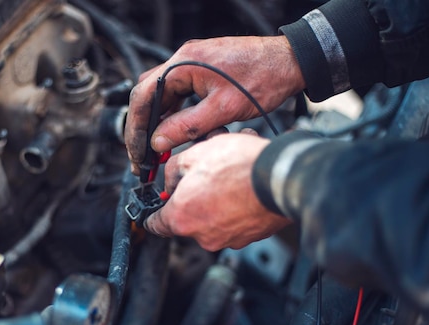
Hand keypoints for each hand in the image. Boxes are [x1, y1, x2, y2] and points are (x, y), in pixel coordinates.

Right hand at [125, 35, 304, 174]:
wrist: (292, 61)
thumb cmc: (264, 78)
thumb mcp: (224, 109)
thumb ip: (187, 126)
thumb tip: (158, 142)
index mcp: (182, 64)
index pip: (143, 97)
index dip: (136, 129)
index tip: (138, 154)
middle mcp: (182, 60)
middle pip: (147, 96)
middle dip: (142, 129)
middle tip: (142, 159)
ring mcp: (192, 64)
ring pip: (161, 97)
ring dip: (156, 124)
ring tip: (156, 152)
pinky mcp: (202, 71)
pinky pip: (178, 95)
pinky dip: (172, 115)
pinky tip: (173, 134)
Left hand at [144, 133, 291, 250]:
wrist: (280, 176)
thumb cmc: (239, 165)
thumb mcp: (195, 153)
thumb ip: (173, 169)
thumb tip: (172, 179)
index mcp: (182, 217)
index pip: (154, 225)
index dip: (153, 211)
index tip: (155, 206)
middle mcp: (203, 235)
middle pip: (186, 219)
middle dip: (192, 198)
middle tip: (204, 177)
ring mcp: (228, 240)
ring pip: (212, 219)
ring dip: (215, 200)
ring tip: (228, 177)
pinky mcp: (249, 237)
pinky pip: (234, 222)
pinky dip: (235, 207)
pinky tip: (243, 186)